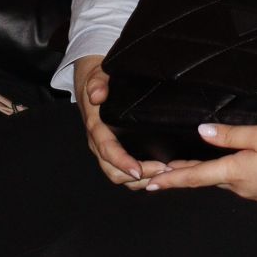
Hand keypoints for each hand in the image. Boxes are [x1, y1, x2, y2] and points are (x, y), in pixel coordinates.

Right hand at [73, 55, 163, 185]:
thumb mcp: (97, 76)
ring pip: (120, 176)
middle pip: (114, 171)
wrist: (91, 84)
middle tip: (164, 171)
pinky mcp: (115, 151)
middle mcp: (99, 143)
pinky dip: (141, 176)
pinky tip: (159, 172)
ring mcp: (106, 150)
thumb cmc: (98, 80)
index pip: (108, 151)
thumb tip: (97, 95)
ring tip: (166, 174)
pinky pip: (124, 171)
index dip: (122, 163)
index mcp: (96, 127)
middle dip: (139, 176)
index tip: (138, 170)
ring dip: (141, 180)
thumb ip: (97, 83)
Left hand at [143, 124, 256, 208]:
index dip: (169, 179)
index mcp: (235, 173)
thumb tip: (202, 132)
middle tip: (159, 173)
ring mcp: (255, 193)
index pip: (193, 177)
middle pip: (205, 180)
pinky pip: (241, 183)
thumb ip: (231, 134)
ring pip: (224, 181)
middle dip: (182, 176)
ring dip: (204, 175)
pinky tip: (232, 168)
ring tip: (189, 167)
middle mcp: (240, 187)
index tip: (148, 183)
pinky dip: (228, 176)